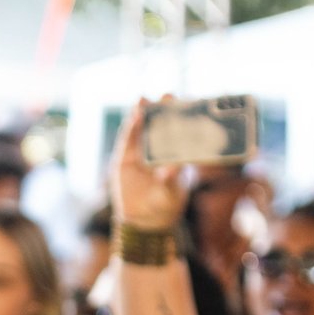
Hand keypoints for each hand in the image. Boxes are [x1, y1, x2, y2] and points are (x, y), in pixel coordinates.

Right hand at [109, 98, 188, 231]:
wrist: (143, 219)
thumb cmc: (164, 204)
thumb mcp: (170, 193)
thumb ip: (170, 181)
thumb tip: (172, 168)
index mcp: (176, 153)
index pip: (180, 130)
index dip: (182, 115)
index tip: (188, 103)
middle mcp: (159, 148)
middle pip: (161, 124)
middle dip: (163, 108)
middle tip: (168, 95)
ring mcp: (141, 151)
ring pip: (143, 128)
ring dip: (144, 112)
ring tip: (145, 99)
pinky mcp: (125, 157)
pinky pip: (128, 139)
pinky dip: (131, 127)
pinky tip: (135, 115)